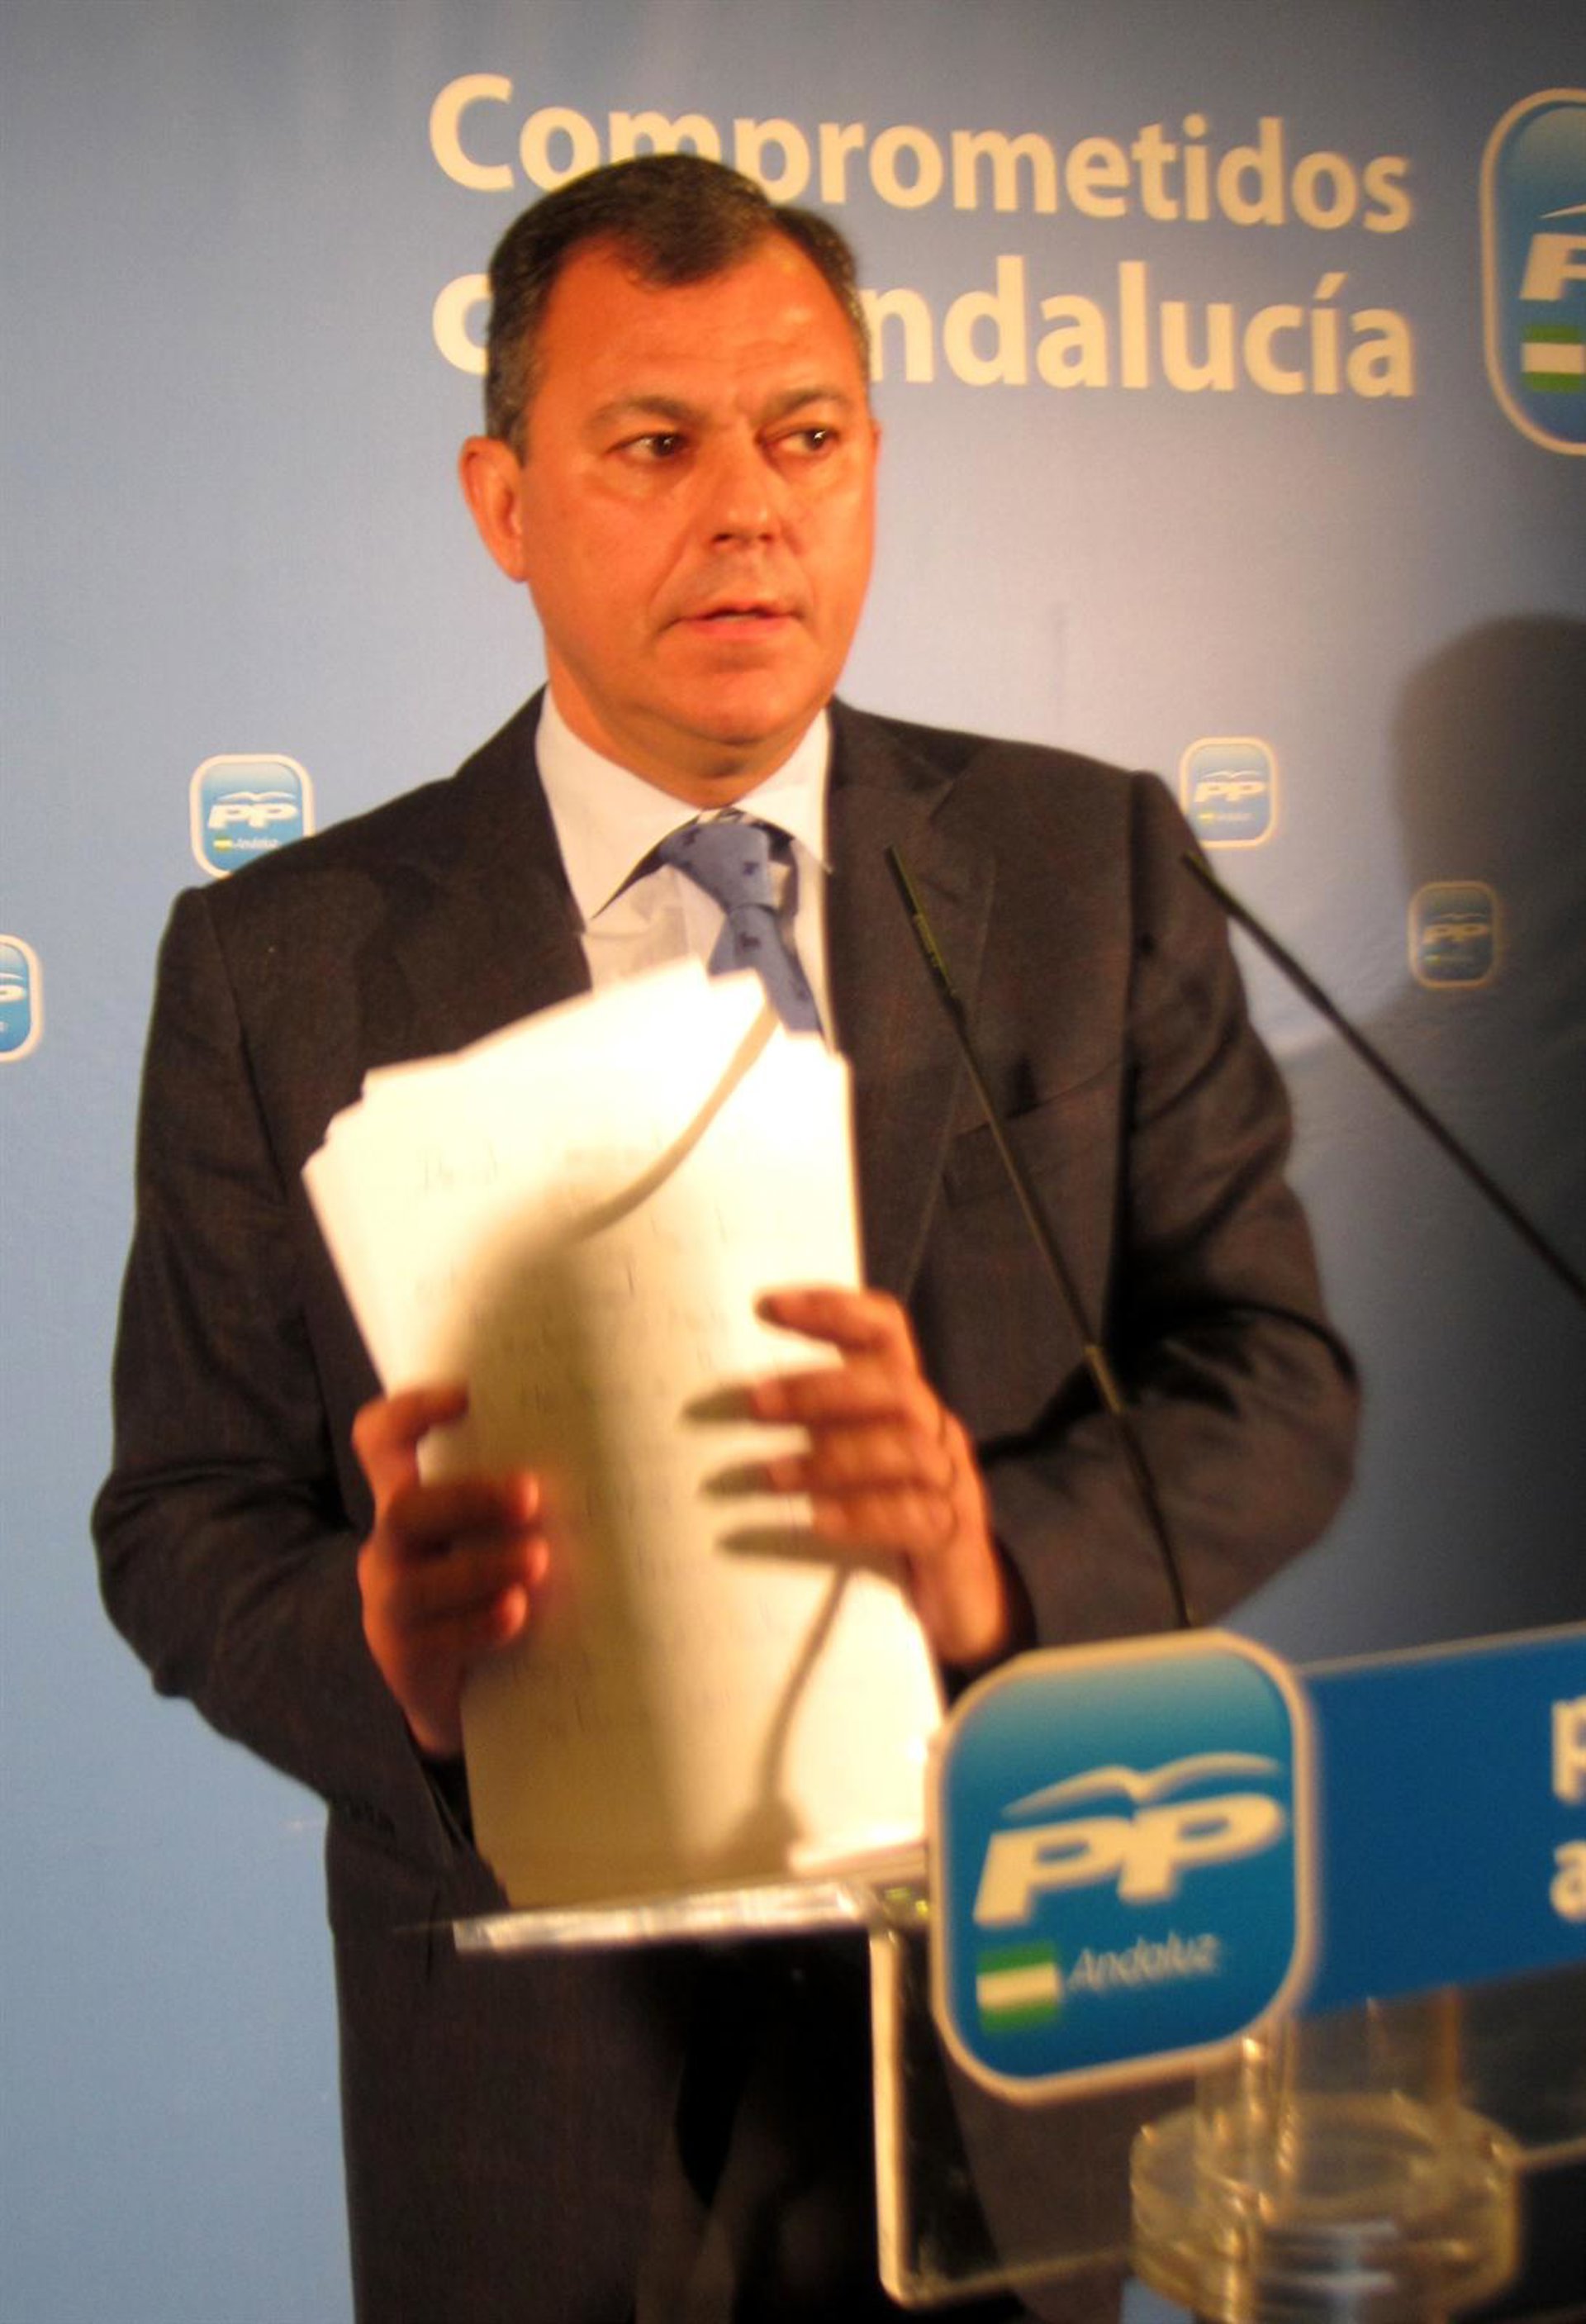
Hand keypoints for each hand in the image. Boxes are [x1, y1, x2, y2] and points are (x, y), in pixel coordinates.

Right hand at [352, 1384, 546, 1757]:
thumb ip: (525, 1502)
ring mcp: (391, 1605)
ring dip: (482, 1566)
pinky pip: (434, 1640)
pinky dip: (480, 1624)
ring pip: (414, 1580)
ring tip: (537, 1561)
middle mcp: (390, 1547)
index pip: (381, 1441)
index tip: (466, 1397)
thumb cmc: (501, 1590)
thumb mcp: (501, 1537)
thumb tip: (615, 1455)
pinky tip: (517, 1614)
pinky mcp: (404, 1660)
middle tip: (532, 1496)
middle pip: (405, 1510)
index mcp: (409, 1500)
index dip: (409, 1412)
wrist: (474, 1694)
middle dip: (469, 1499)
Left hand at [747, 1287, 1011, 1669]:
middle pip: (892, 1386)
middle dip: (820, 1389)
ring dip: (831, 1456)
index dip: (834, 1309)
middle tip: (752, 1404)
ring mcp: (950, 1481)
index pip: (885, 1331)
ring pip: (904, 1448)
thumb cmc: (885, 1520)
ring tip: (767, 1475)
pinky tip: (816, 1520)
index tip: (766, 1306)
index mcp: (905, 1399)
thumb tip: (712, 1411)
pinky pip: (914, 1515)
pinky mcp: (951, 1536)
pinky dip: (863, 1514)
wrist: (960, 1599)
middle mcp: (934, 1429)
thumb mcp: (848, 1463)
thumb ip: (808, 1431)